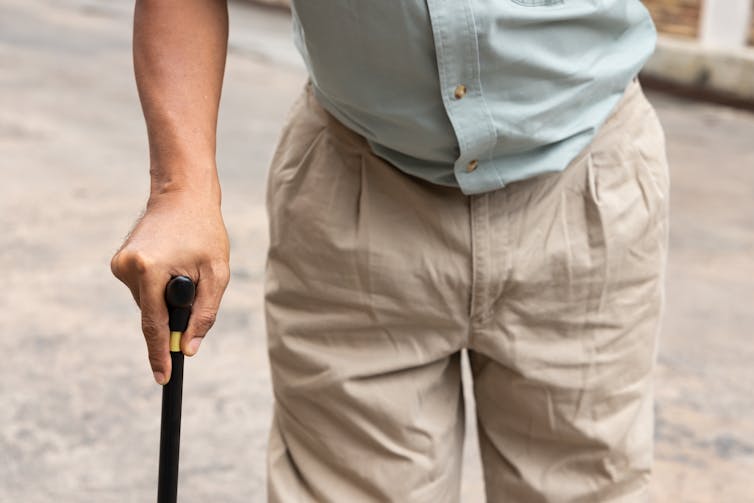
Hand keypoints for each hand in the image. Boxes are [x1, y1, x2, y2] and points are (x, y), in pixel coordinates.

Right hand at [111, 188, 229, 383]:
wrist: (183, 196)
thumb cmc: (205, 232)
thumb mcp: (216, 274)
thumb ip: (204, 314)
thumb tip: (189, 348)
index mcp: (148, 269)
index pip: (154, 325)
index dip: (160, 354)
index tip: (164, 378)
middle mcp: (126, 268)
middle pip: (153, 314)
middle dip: (174, 311)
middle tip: (194, 280)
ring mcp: (119, 265)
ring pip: (148, 303)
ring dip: (167, 296)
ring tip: (184, 264)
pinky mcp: (120, 263)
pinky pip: (143, 291)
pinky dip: (159, 287)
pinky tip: (171, 262)